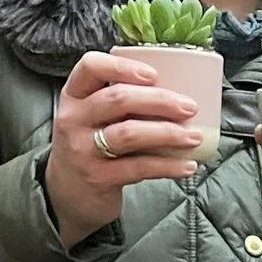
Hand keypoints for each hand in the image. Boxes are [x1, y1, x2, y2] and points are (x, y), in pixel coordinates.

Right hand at [45, 50, 204, 243]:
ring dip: (168, 133)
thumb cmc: (91, 146)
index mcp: (74, 96)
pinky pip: (138, 168)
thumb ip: (119, 101)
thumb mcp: (92, 117)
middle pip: (118, 99)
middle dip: (160, 100)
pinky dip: (168, 166)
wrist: (67, 194)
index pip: (91, 67)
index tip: (154, 74)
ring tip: (194, 137)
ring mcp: (82, 150)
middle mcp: (73, 120)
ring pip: (129, 134)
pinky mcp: (97, 178)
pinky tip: (187, 165)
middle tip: (189, 107)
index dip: (123, 67)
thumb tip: (177, 88)